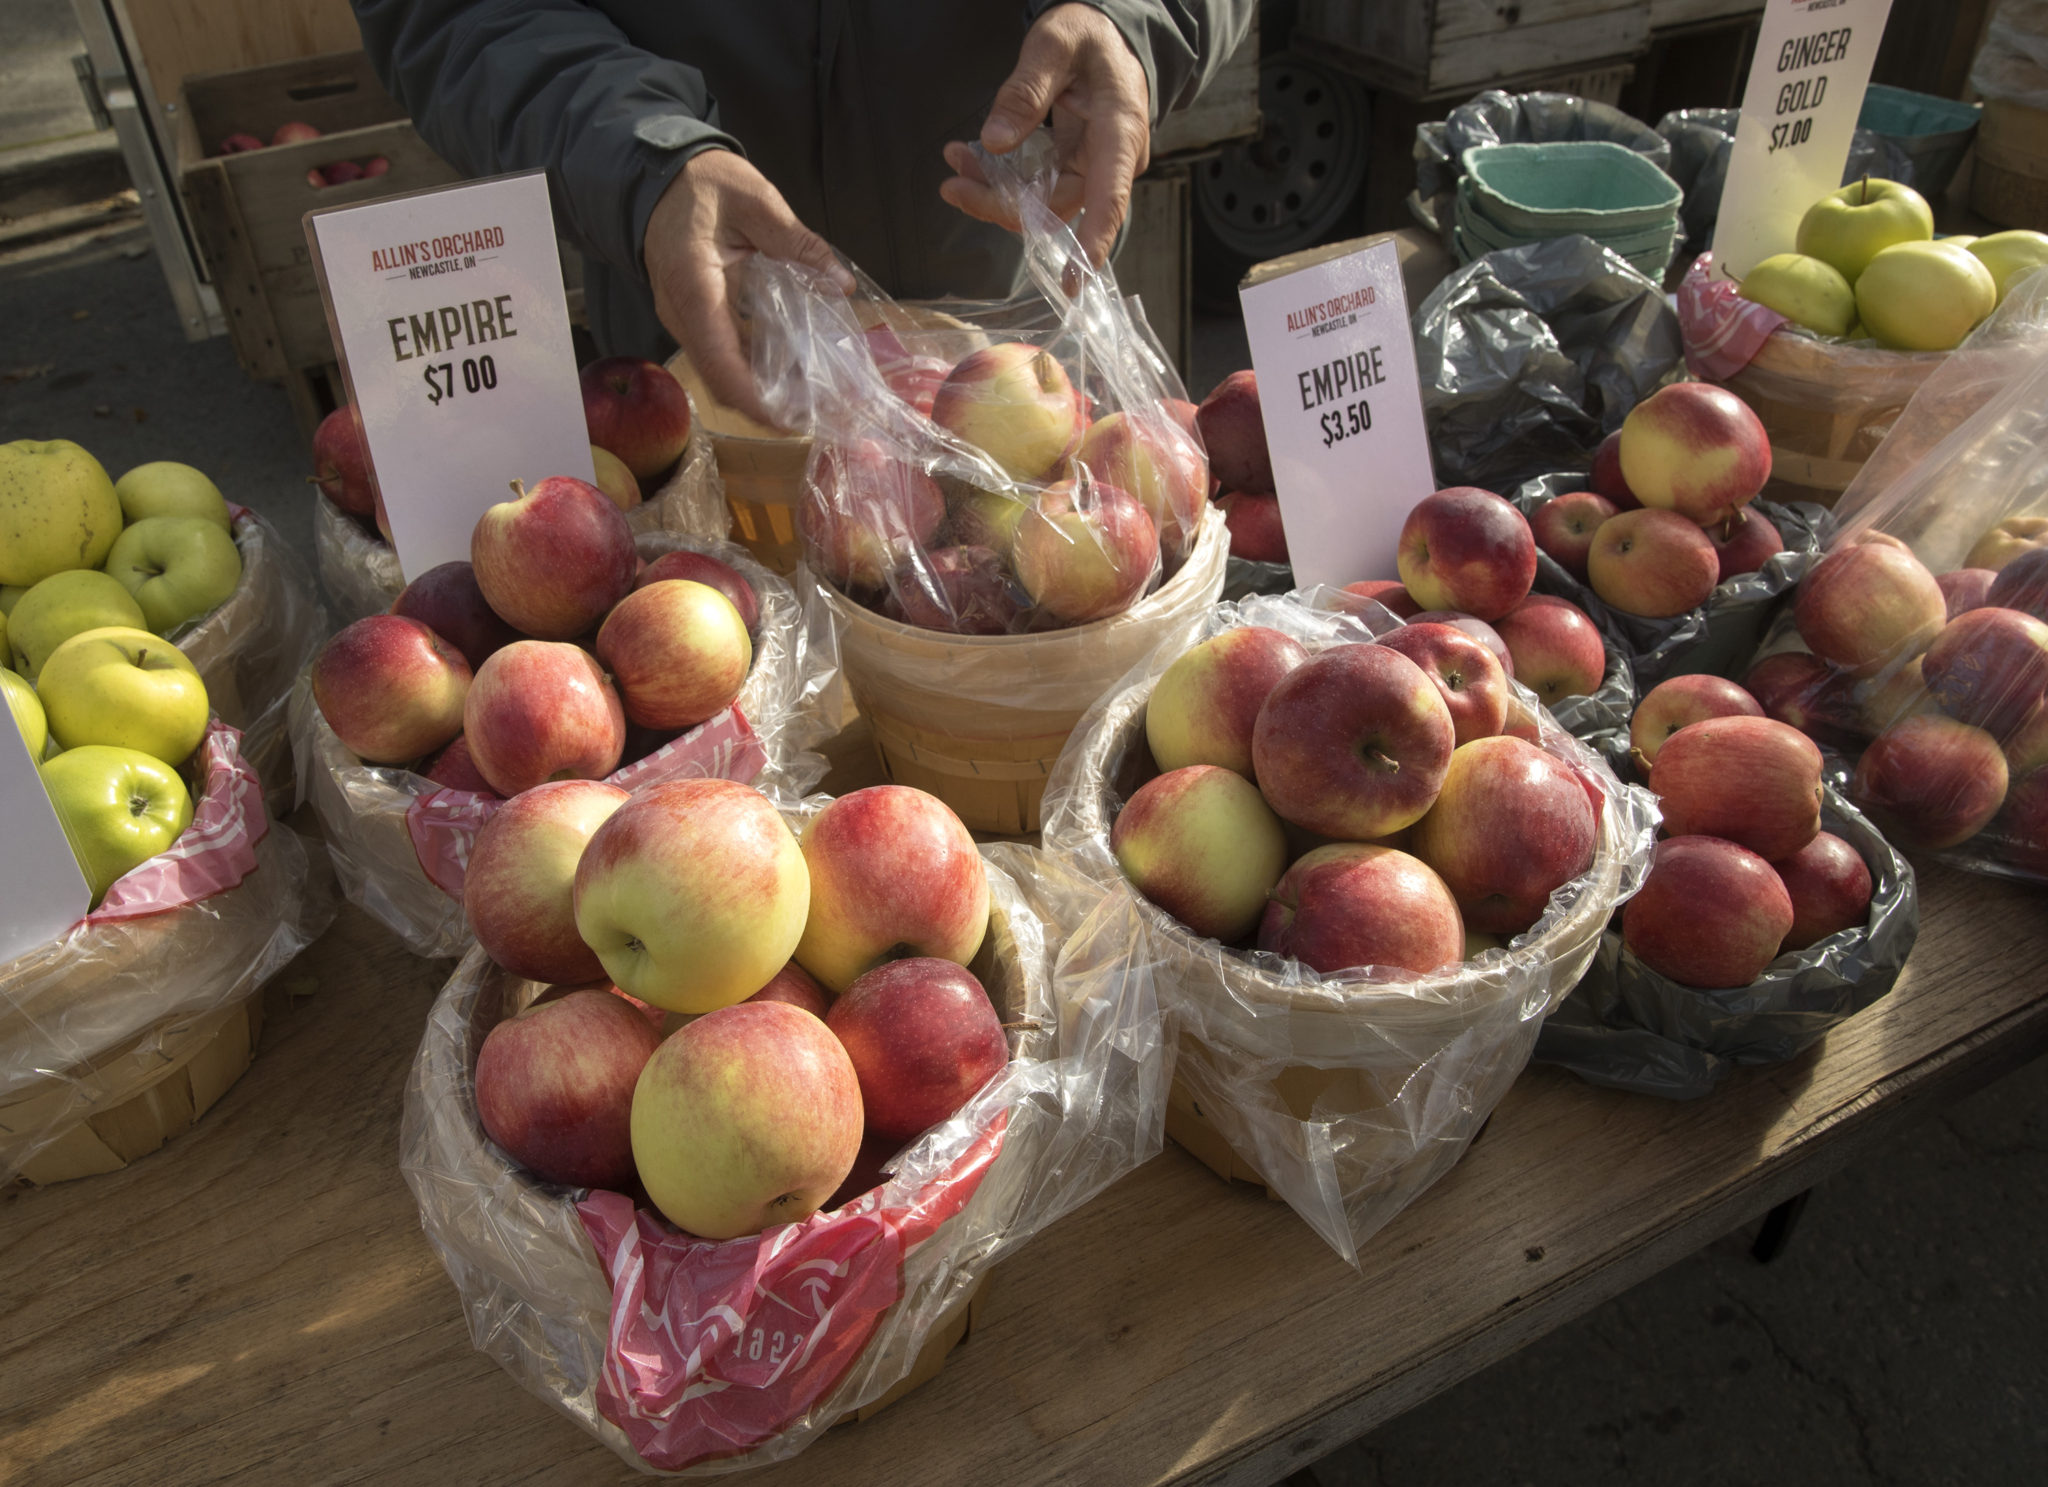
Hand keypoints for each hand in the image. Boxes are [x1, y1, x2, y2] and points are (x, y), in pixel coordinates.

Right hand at [643, 149, 852, 426]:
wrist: (660, 180)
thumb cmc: (702, 185)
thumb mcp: (755, 200)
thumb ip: (798, 241)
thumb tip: (839, 283)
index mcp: (693, 286)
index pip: (719, 361)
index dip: (755, 399)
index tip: (792, 420)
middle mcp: (682, 314)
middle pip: (721, 381)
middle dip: (767, 408)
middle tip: (818, 416)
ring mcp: (684, 321)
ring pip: (721, 376)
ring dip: (763, 396)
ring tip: (813, 402)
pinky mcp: (694, 322)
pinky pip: (722, 360)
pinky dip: (755, 376)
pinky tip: (793, 375)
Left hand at [940, 3, 1151, 268]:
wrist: (1101, 36)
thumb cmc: (1086, 37)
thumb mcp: (1054, 44)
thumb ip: (1026, 90)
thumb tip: (995, 142)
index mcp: (1120, 129)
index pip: (1110, 195)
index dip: (1093, 240)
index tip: (1074, 278)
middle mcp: (1110, 161)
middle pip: (1057, 206)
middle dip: (1002, 203)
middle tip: (953, 184)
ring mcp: (1090, 169)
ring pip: (1041, 203)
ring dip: (994, 193)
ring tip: (955, 161)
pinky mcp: (1070, 169)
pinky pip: (1035, 189)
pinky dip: (1000, 180)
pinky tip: (970, 159)